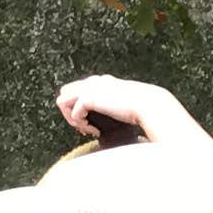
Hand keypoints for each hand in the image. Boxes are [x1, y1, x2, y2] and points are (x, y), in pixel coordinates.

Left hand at [58, 75, 194, 151]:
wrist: (150, 104)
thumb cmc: (143, 107)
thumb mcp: (124, 103)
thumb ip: (113, 104)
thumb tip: (107, 117)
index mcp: (102, 81)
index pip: (77, 89)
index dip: (79, 108)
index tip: (92, 123)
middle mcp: (93, 81)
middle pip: (65, 92)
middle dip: (70, 111)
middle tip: (86, 126)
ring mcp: (90, 88)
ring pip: (63, 101)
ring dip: (72, 118)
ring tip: (88, 129)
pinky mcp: (90, 98)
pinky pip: (74, 113)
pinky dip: (81, 124)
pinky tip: (94, 131)